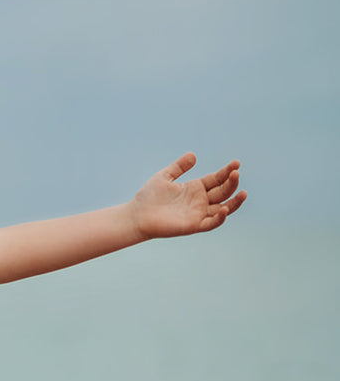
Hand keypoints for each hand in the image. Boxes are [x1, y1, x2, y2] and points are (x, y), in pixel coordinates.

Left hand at [130, 154, 246, 239]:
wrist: (136, 215)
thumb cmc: (148, 197)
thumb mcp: (165, 177)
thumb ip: (179, 167)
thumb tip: (193, 155)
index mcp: (195, 188)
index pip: (217, 179)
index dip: (227, 172)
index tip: (236, 163)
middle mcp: (200, 201)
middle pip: (223, 192)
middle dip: (231, 183)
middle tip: (236, 173)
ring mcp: (198, 214)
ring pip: (223, 209)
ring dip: (234, 202)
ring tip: (243, 193)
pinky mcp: (193, 225)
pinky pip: (211, 223)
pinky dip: (219, 218)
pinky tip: (223, 209)